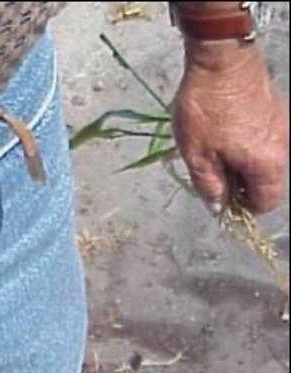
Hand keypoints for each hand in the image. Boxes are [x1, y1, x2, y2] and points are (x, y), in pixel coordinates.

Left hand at [172, 39, 288, 213]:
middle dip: (239, 183)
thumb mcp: (197, 155)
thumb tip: (218, 207)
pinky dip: (245, 143)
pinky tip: (221, 131)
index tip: (221, 197)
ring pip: (263, 158)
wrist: (221, 60)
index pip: (266, 201)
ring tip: (212, 148)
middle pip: (265, 180)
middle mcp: (282, 146)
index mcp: (266, 163)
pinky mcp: (275, 109)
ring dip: (240, 162)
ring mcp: (282, 125)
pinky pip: (262, 138)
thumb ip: (209, 185)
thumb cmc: (206, 110)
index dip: (243, 206)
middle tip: (210, 171)